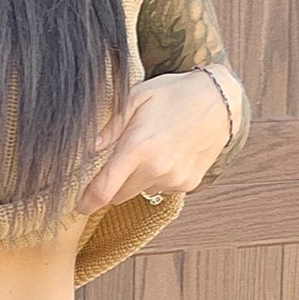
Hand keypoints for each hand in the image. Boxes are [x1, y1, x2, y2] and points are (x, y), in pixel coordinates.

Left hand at [75, 66, 236, 214]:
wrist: (220, 100)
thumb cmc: (174, 94)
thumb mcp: (136, 97)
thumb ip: (110, 126)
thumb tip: (90, 148)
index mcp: (138, 148)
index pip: (104, 190)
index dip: (87, 202)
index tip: (78, 205)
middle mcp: (156, 169)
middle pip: (119, 195)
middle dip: (112, 185)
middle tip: (119, 159)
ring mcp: (174, 179)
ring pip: (140, 191)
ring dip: (137, 178)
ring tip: (151, 148)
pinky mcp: (187, 184)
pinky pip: (162, 188)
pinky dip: (158, 176)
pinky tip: (168, 152)